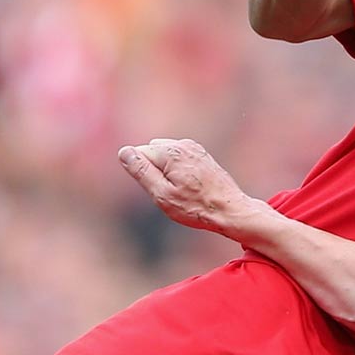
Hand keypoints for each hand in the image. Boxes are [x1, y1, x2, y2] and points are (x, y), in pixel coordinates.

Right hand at [117, 139, 263, 239]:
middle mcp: (182, 144)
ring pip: (165, 157)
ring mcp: (193, 148)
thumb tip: (124, 152)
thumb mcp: (162, 194)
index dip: (144, 176)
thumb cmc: (196, 206)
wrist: (230, 209)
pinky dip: (178, 172)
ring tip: (183, 192)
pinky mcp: (201, 154)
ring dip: (167, 172)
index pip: (139, 155)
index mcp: (170, 152)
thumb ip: (141, 171)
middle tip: (171, 193)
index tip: (160, 190)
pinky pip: (178, 160)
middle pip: (151, 153)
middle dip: (154, 171)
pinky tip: (191, 188)